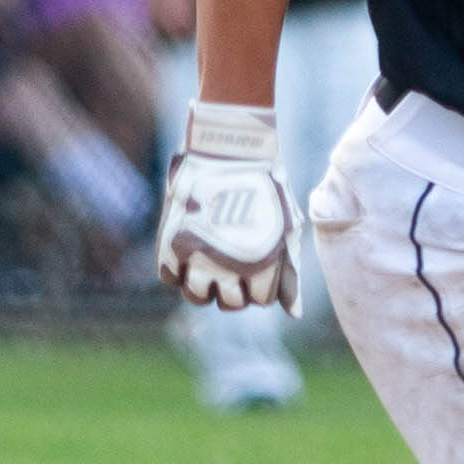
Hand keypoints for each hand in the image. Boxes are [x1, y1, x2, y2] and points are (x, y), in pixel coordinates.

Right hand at [156, 100, 297, 311]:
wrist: (230, 150)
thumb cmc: (265, 186)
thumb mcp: (285, 229)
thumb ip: (289, 274)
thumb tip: (294, 313)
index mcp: (261, 267)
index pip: (259, 300)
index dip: (260, 286)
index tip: (257, 267)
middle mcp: (227, 270)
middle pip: (228, 303)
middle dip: (233, 289)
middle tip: (231, 266)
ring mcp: (196, 258)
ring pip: (196, 296)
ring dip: (203, 286)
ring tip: (209, 264)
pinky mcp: (171, 243)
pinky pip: (169, 276)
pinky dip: (178, 271)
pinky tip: (189, 253)